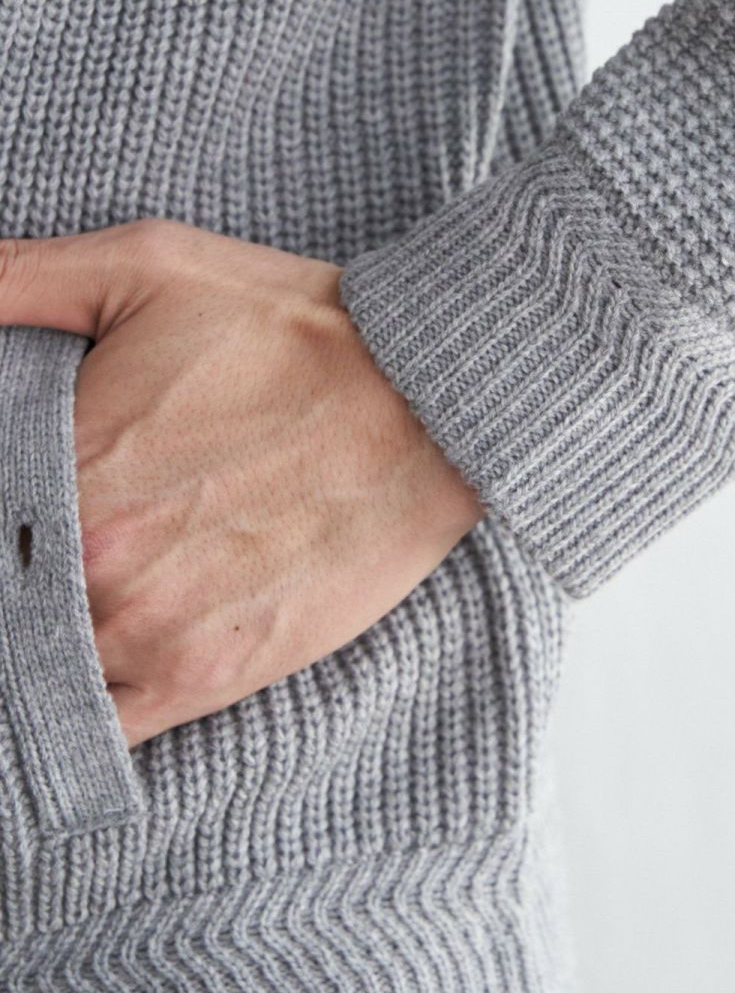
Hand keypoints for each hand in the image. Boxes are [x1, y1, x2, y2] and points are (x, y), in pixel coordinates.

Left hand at [0, 219, 484, 746]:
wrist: (434, 402)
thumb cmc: (296, 330)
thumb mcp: (151, 264)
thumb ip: (17, 278)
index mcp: (68, 465)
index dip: (7, 504)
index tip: (30, 494)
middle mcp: (98, 566)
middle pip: (12, 590)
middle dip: (26, 558)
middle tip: (79, 521)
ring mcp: (153, 635)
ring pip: (38, 663)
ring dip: (45, 628)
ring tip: (103, 572)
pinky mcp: (211, 676)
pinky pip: (104, 728)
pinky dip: (80, 705)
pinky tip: (97, 654)